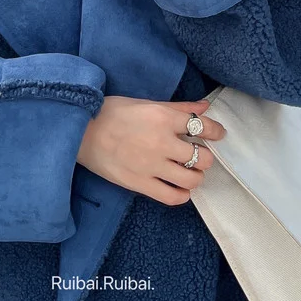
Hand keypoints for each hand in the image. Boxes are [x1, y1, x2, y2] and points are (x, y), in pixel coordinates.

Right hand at [76, 96, 225, 206]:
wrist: (82, 130)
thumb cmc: (114, 111)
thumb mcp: (148, 103)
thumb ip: (179, 107)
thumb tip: (205, 106)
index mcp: (163, 118)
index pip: (203, 127)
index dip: (216, 132)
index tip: (218, 134)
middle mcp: (162, 142)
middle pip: (202, 157)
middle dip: (206, 156)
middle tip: (199, 155)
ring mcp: (151, 166)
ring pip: (192, 179)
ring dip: (196, 176)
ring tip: (190, 172)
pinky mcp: (140, 184)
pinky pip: (172, 197)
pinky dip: (182, 195)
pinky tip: (180, 188)